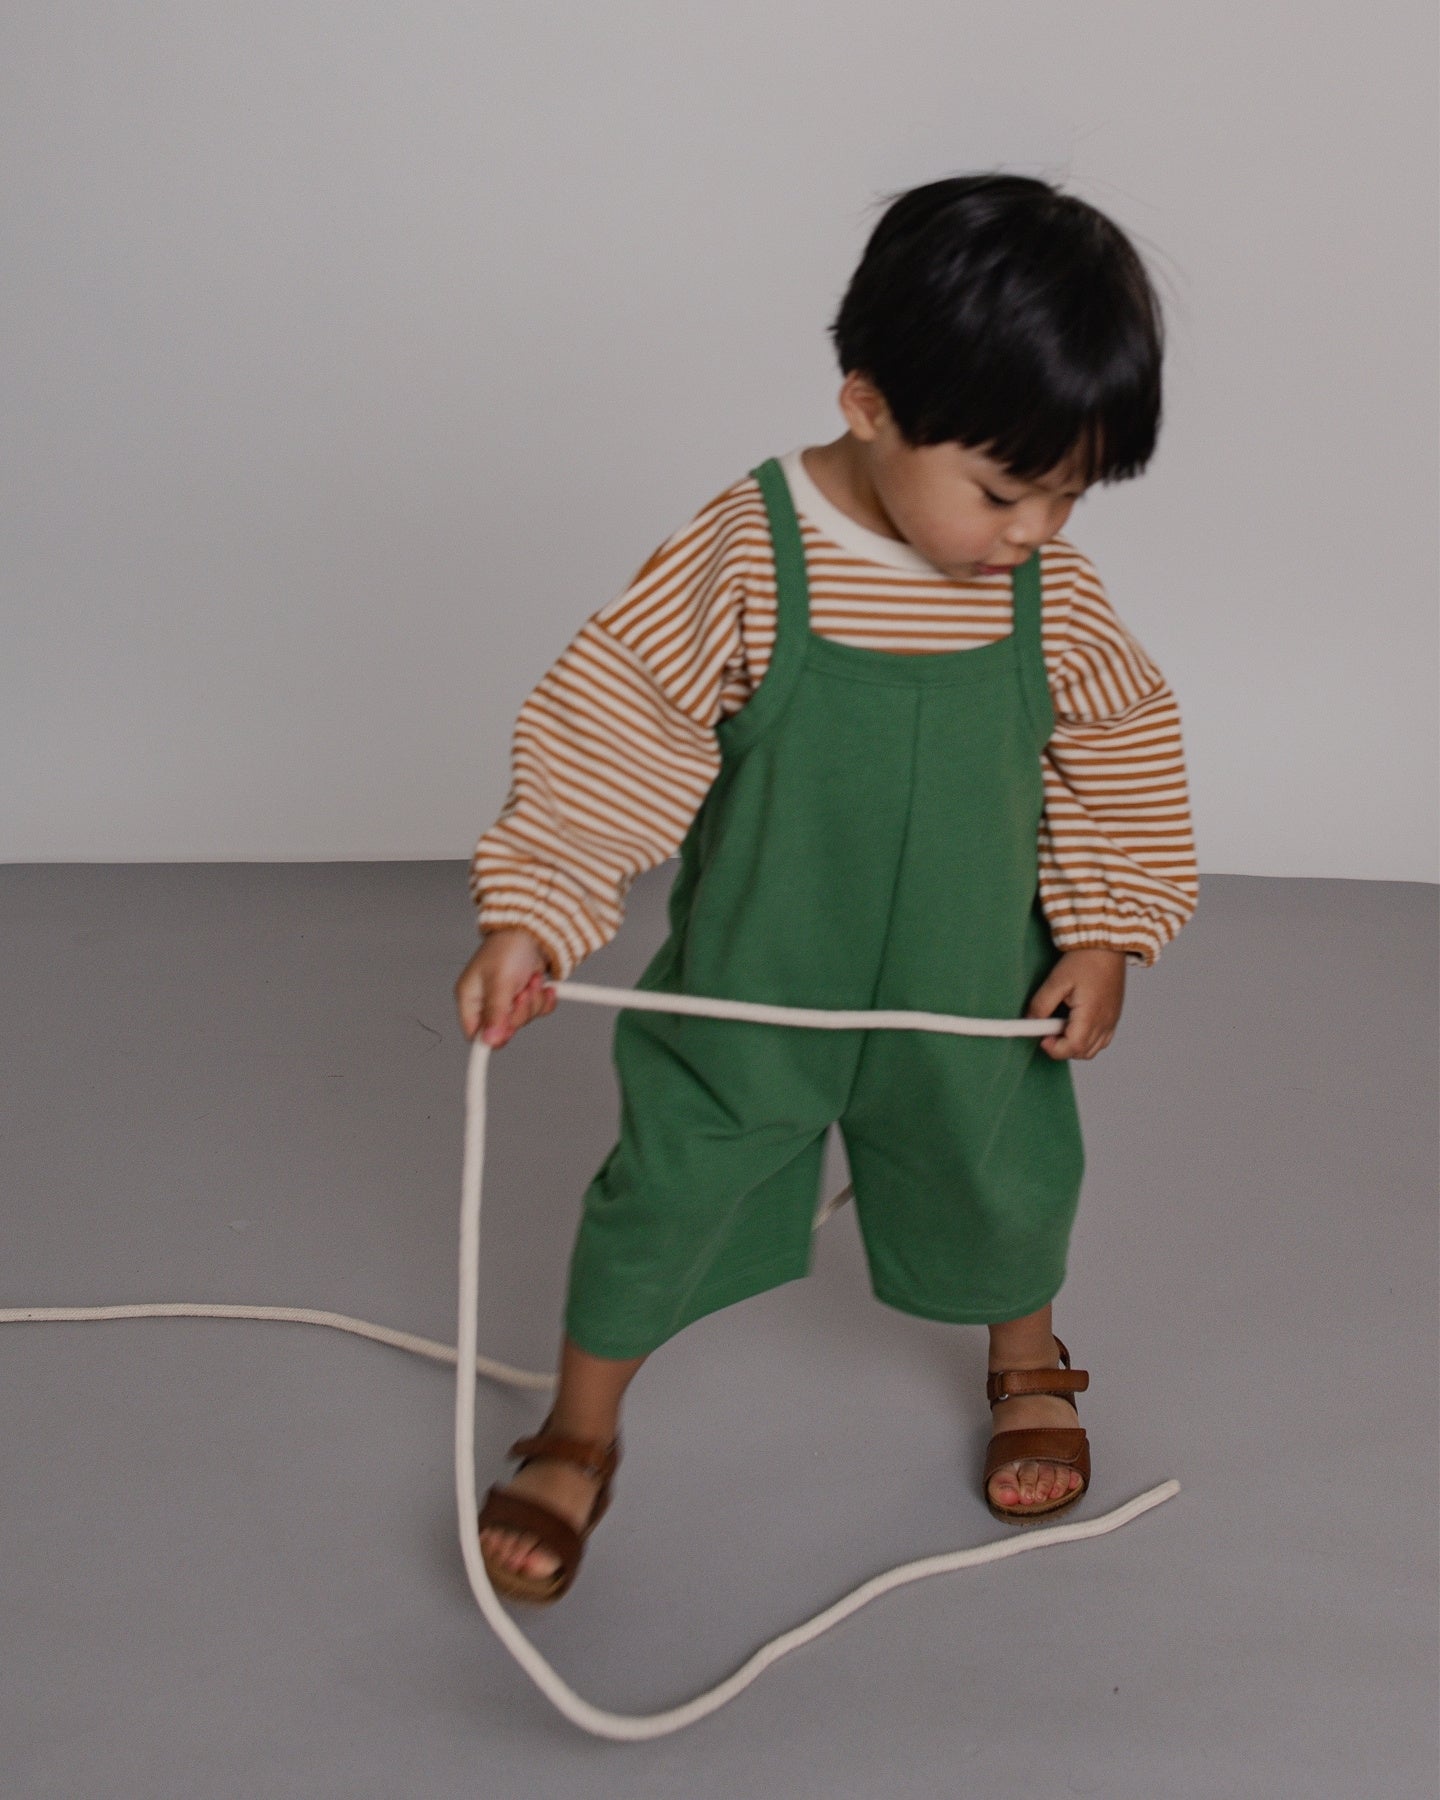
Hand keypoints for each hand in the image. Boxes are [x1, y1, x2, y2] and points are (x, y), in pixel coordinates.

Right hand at [454, 927, 557, 1048]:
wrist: (533, 928)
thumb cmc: (508, 947)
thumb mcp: (500, 982)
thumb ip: (496, 1013)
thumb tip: (489, 1042)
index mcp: (470, 998)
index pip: (475, 1033)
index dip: (491, 1036)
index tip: (508, 1031)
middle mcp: (486, 1002)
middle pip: (505, 1030)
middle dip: (521, 1010)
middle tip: (523, 991)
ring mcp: (507, 1000)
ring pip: (524, 1021)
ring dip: (534, 1001)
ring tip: (531, 980)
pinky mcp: (524, 996)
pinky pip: (538, 1012)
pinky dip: (543, 999)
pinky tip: (539, 982)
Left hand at [1025, 948, 1126, 1060]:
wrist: (1107, 945)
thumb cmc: (1085, 960)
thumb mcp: (1056, 980)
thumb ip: (1042, 1004)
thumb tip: (1030, 1021)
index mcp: (1091, 1015)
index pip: (1073, 1047)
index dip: (1055, 1048)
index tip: (1042, 1038)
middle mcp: (1105, 1022)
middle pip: (1083, 1052)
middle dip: (1063, 1048)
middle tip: (1049, 1030)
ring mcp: (1112, 1020)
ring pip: (1093, 1049)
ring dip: (1075, 1045)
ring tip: (1062, 1025)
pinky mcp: (1114, 1016)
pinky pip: (1102, 1039)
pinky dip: (1087, 1039)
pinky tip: (1075, 1024)